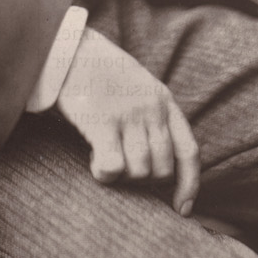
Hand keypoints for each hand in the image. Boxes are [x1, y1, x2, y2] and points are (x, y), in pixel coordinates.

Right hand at [52, 29, 200, 214]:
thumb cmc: (97, 72)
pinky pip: (114, 167)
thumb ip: (152, 115)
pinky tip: (94, 161)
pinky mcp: (102, 120)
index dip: (189, 185)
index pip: (188, 152)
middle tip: (121, 168)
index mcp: (163, 100)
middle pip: (162, 168)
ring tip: (103, 159)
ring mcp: (128, 114)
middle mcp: (151, 109)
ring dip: (121, 177)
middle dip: (143, 180)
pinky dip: (105, 173)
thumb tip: (158, 162)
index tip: (181, 208)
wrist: (67, 48)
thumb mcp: (137, 86)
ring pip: (140, 171)